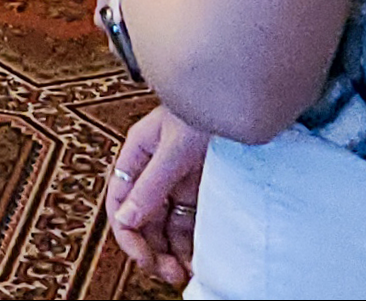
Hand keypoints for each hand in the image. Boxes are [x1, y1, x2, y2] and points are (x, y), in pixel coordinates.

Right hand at [104, 104, 209, 287]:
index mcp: (139, 153)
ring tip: (182, 272)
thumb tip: (126, 219)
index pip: (119, 199)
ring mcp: (179, 179)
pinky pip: (190, 221)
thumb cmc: (208, 103)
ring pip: (165, 224)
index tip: (143, 257)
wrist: (245, 93)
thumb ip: (151, 184)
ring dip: (170, 249)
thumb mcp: (175, 148)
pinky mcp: (202, 187)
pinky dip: (191, 242)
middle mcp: (155, 169)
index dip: (127, 232)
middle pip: (142, 218)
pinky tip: (197, 258)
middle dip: (150, 247)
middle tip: (166, 272)